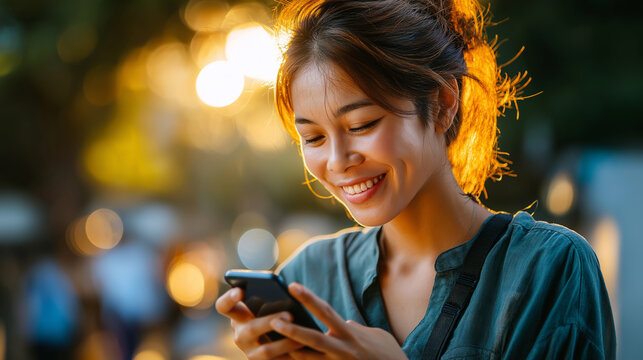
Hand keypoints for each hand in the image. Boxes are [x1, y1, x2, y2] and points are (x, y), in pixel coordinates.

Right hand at [215, 287, 304, 358]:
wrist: (276, 339)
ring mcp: (249, 351)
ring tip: (302, 336)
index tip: (240, 290)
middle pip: (250, 329)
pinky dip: (291, 356)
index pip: (223, 306)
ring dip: (286, 343)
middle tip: (290, 315)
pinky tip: (304, 348)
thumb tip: (287, 290)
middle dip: (271, 322)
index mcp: (237, 315)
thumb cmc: (272, 313)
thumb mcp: (265, 305)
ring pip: (266, 351)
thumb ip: (268, 297)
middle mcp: (239, 334)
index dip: (228, 299)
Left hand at [269, 283, 407, 359]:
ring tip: (269, 348)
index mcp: (349, 333)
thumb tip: (344, 322)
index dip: (308, 298)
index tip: (292, 286)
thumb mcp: (375, 335)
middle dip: (292, 329)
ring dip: (290, 354)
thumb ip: (356, 328)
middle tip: (273, 320)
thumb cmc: (389, 354)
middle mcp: (343, 349)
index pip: (325, 311)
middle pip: (313, 338)